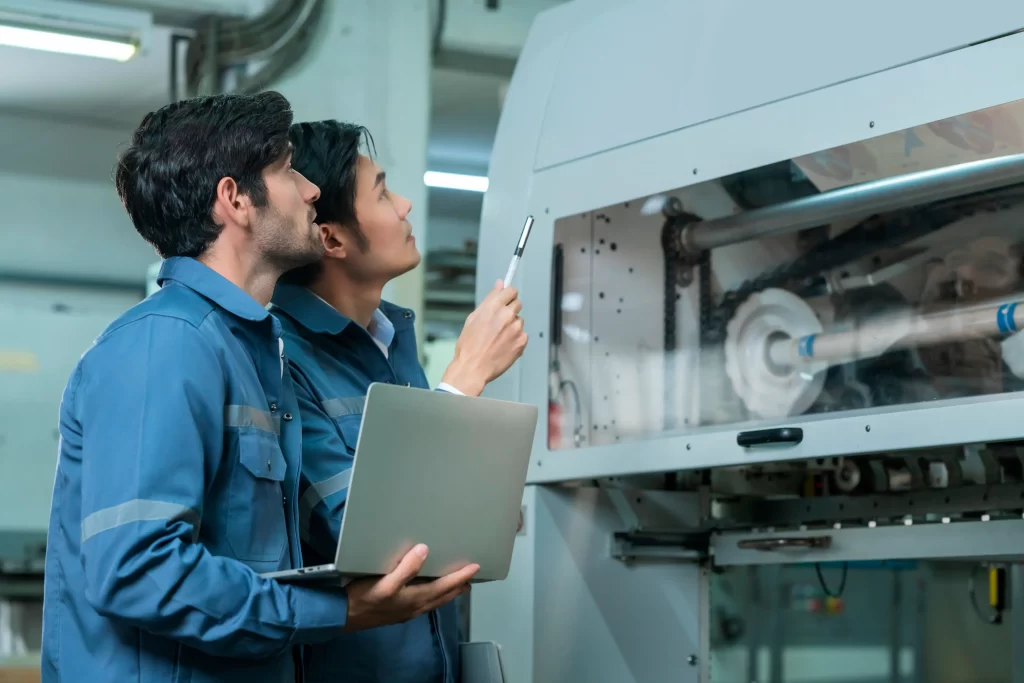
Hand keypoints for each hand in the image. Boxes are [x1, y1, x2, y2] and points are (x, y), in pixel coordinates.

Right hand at [343, 544, 478, 631]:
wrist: (342, 615)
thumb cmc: (364, 597)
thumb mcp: (385, 582)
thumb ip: (406, 568)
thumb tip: (424, 550)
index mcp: (415, 598)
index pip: (444, 586)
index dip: (460, 576)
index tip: (475, 567)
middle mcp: (414, 607)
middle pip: (443, 596)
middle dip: (458, 587)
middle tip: (471, 578)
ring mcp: (406, 612)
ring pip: (434, 602)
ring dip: (447, 593)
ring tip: (457, 586)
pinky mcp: (397, 613)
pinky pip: (424, 604)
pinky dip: (433, 597)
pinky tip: (429, 594)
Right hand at [441, 280, 527, 395]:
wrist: (472, 368)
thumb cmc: (469, 345)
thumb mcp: (474, 318)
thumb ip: (490, 299)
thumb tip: (500, 283)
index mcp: (493, 306)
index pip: (511, 291)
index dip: (508, 295)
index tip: (506, 300)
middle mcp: (507, 315)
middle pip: (518, 304)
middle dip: (510, 310)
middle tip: (499, 323)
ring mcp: (516, 329)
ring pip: (519, 320)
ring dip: (512, 326)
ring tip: (499, 338)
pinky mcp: (522, 341)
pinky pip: (522, 335)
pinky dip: (515, 339)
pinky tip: (504, 346)